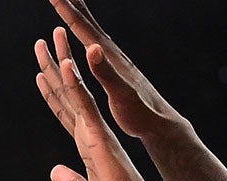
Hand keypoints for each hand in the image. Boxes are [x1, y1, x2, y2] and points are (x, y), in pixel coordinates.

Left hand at [35, 43, 161, 180]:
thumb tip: (54, 173)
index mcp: (86, 143)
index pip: (63, 111)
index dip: (51, 91)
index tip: (41, 71)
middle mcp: (89, 131)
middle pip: (65, 91)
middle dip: (53, 64)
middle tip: (43, 40)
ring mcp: (94, 130)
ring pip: (74, 88)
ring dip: (62, 60)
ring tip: (54, 35)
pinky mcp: (100, 134)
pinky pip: (84, 104)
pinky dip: (74, 85)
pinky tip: (66, 64)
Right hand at [46, 4, 186, 142]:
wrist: (160, 123)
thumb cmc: (140, 113)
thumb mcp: (121, 95)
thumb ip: (106, 72)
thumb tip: (92, 48)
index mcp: (109, 57)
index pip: (83, 28)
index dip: (66, 10)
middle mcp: (112, 53)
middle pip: (87, 22)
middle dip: (71, 4)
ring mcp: (115, 60)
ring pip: (92, 31)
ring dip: (79, 15)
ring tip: (70, 2)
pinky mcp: (117, 69)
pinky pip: (97, 45)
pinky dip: (88, 37)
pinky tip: (87, 40)